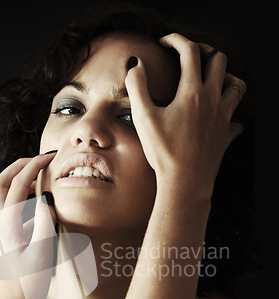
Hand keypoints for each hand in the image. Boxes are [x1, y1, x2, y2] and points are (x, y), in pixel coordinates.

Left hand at [0, 154, 56, 298]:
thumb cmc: (28, 286)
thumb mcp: (43, 253)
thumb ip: (45, 223)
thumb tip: (47, 201)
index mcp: (6, 225)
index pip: (17, 185)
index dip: (33, 167)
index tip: (48, 158)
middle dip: (17, 166)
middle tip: (38, 160)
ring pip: (0, 196)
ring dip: (16, 181)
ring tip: (37, 177)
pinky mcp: (0, 241)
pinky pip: (6, 210)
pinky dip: (19, 199)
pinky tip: (35, 207)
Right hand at [125, 33, 245, 198]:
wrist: (185, 183)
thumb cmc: (164, 152)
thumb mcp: (143, 118)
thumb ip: (137, 87)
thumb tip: (136, 65)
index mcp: (192, 92)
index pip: (190, 51)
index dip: (176, 40)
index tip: (165, 43)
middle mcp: (212, 100)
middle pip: (219, 61)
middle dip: (204, 52)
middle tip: (189, 58)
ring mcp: (223, 118)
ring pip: (236, 86)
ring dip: (225, 78)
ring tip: (211, 82)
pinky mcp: (225, 136)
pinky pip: (236, 119)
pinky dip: (230, 114)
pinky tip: (219, 118)